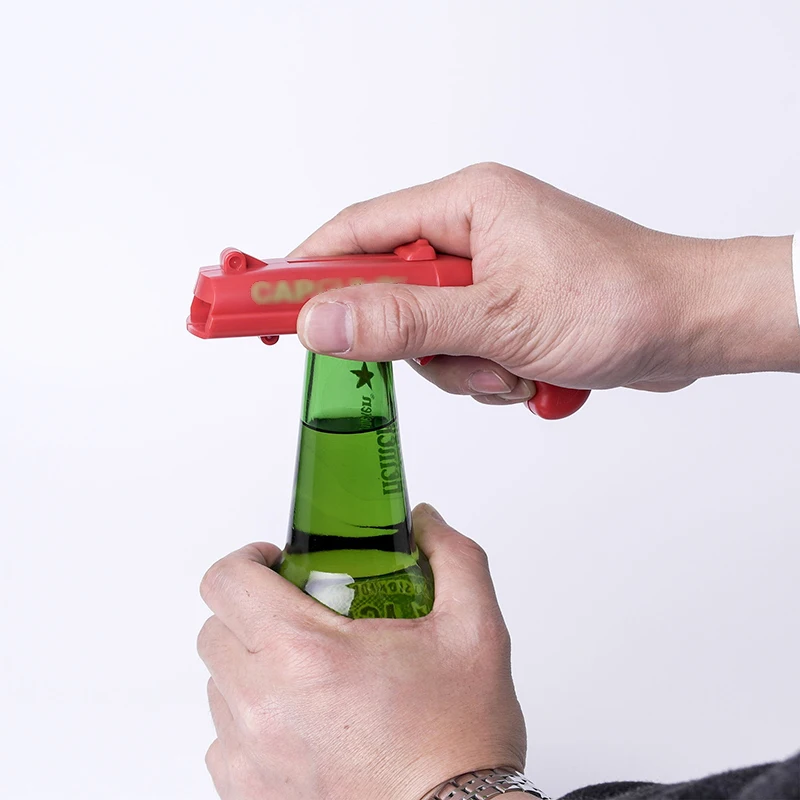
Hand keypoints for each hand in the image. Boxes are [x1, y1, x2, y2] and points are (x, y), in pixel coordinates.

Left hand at [197, 504, 526, 799]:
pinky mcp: (250, 795)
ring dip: (254, 665)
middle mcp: (264, 705)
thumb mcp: (475, 629)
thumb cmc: (460, 738)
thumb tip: (425, 521)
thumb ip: (452, 557)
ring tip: (311, 673)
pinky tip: (303, 721)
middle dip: (255, 609)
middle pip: (216, 628)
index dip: (248, 559)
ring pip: (219, 684)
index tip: (276, 562)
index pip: (227, 581)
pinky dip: (252, 720)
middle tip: (304, 616)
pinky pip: (224, 740)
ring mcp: (250, 757)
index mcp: (306, 653)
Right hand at [291, 163, 798, 405]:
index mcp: (464, 205)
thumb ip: (403, 321)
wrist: (692, 326)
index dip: (301, 273)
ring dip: (462, 369)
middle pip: (387, 295)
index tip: (258, 307)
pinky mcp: (502, 309)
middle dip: (416, 345)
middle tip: (460, 357)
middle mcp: (470, 233)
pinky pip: (460, 352)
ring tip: (514, 368)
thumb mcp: (499, 317)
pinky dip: (485, 375)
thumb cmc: (619, 300)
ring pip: (424, 336)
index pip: (353, 234)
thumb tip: (320, 321)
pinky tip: (527, 374)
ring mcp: (486, 274)